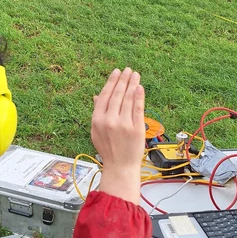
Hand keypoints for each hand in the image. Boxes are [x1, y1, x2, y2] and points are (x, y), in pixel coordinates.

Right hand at [91, 68, 144, 205]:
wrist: (120, 167)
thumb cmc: (108, 150)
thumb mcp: (97, 131)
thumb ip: (98, 113)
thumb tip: (97, 96)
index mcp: (97, 120)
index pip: (105, 95)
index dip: (111, 82)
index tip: (117, 72)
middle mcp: (109, 121)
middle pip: (117, 95)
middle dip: (123, 80)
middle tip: (128, 70)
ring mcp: (123, 124)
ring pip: (128, 99)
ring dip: (132, 84)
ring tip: (135, 75)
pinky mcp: (136, 129)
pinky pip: (138, 108)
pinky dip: (139, 96)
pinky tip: (140, 87)